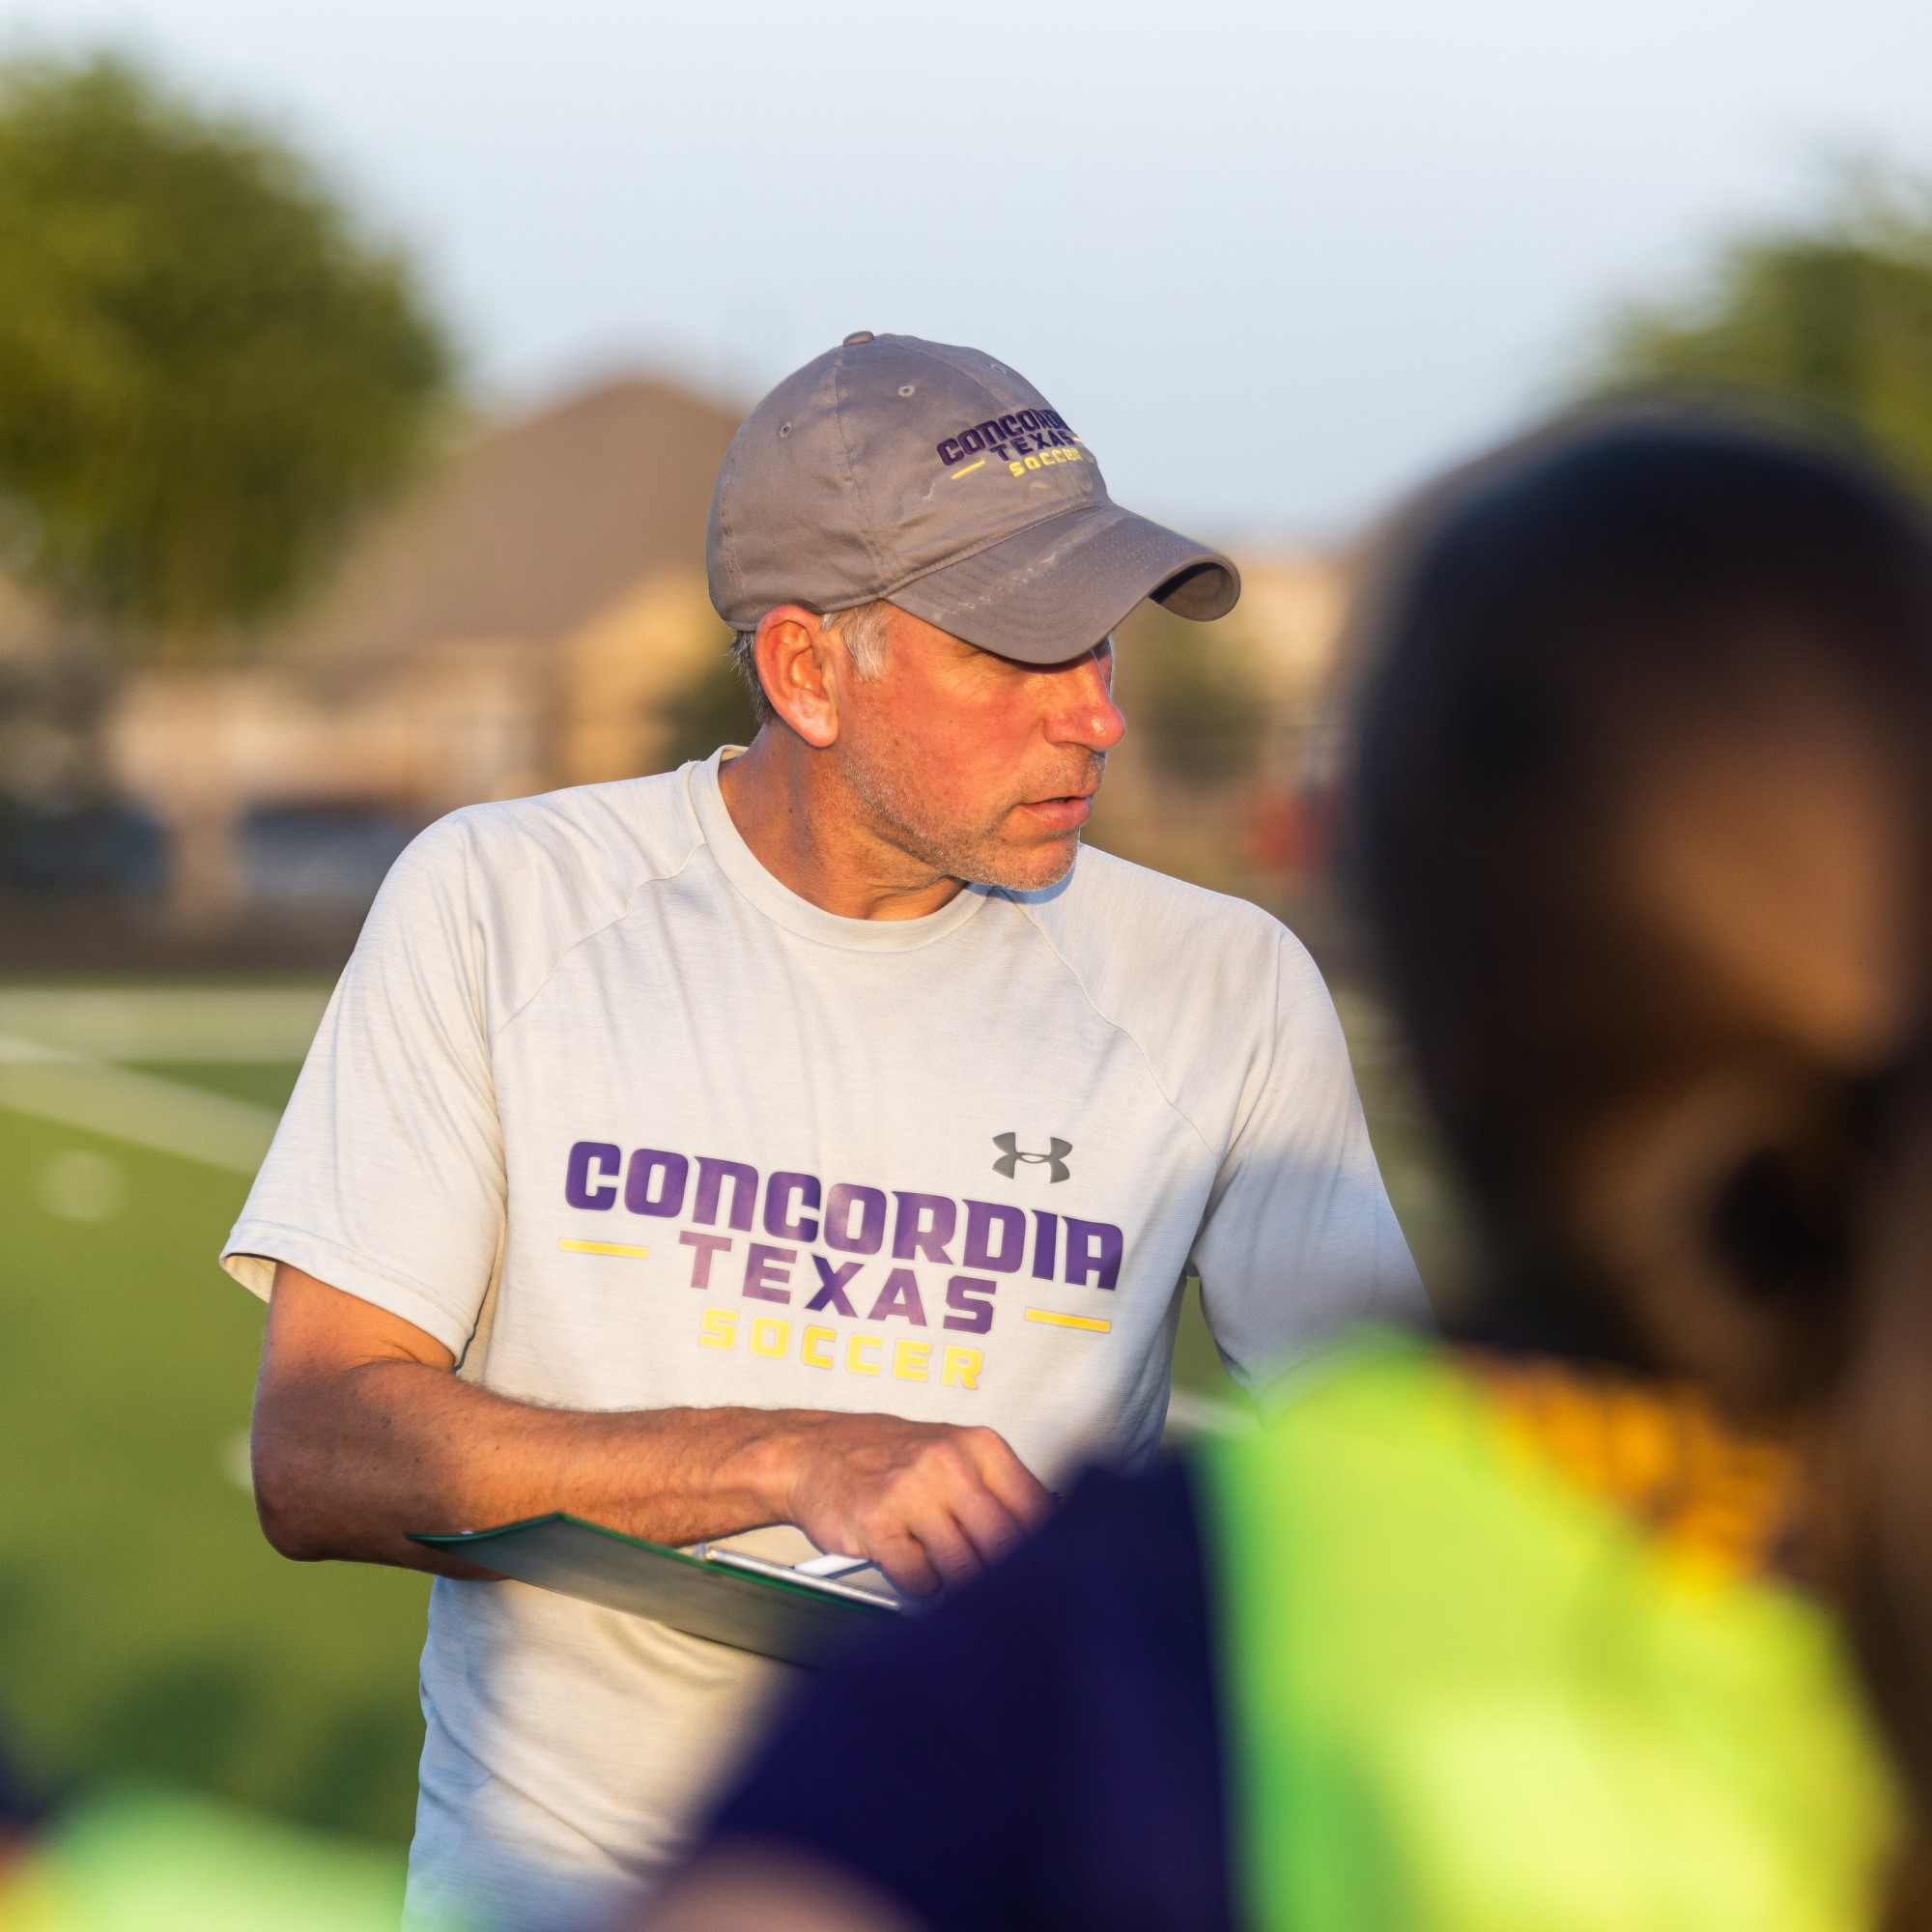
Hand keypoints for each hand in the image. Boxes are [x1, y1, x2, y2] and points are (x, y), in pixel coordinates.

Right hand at [779, 1414, 1052, 1596]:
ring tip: (927, 1549)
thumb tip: (1046, 1546)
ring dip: (949, 1576)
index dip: (1036, 1552)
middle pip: (1004, 1547)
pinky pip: (922, 1583)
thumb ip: (997, 1495)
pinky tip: (900, 1552)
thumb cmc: (885, 1459)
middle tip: (975, 1568)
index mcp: (979, 1446)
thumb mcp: (952, 1455)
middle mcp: (950, 1463)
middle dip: (992, 1570)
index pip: (1036, 1512)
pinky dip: (915, 1582)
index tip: (1032, 1569)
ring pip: (965, 1570)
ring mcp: (913, 1492)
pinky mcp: (879, 1525)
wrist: (812, 1452)